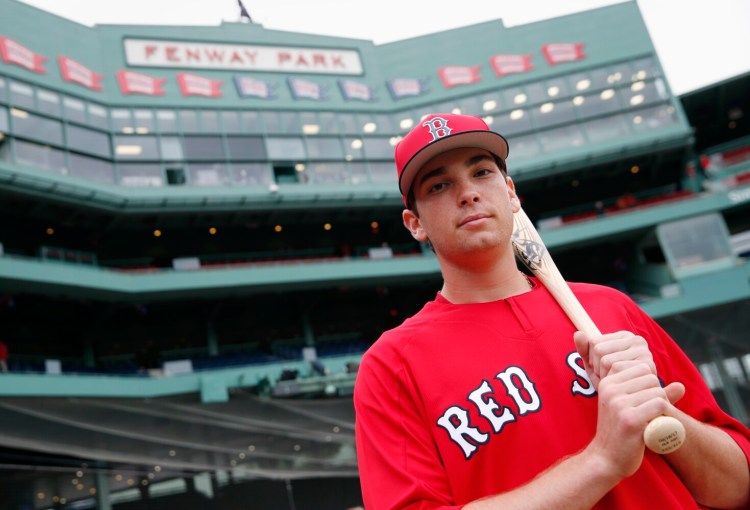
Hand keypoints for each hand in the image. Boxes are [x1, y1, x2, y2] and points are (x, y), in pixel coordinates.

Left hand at [574, 330, 656, 389]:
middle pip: (599, 350)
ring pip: (607, 361)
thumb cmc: (611, 381)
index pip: (594, 342)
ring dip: (604, 376)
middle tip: (608, 377)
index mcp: (624, 336)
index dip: (592, 359)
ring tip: (614, 381)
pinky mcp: (648, 367)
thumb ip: (584, 349)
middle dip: (597, 368)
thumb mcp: (594, 364)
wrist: (630, 403)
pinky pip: (617, 371)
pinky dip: (613, 381)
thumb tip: (578, 334)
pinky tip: (621, 386)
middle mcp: (637, 341)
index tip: (602, 368)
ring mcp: (644, 353)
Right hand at [589, 362, 671, 477]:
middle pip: (651, 378)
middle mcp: (610, 389)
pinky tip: (652, 427)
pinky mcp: (630, 419)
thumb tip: (680, 386)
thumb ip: (653, 393)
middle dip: (656, 394)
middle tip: (647, 413)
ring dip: (661, 407)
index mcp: (607, 382)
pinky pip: (660, 405)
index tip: (641, 401)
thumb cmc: (620, 431)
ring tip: (649, 421)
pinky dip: (663, 416)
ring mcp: (618, 404)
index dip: (650, 384)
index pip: (642, 367)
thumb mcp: (630, 406)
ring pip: (658, 391)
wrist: (606, 458)